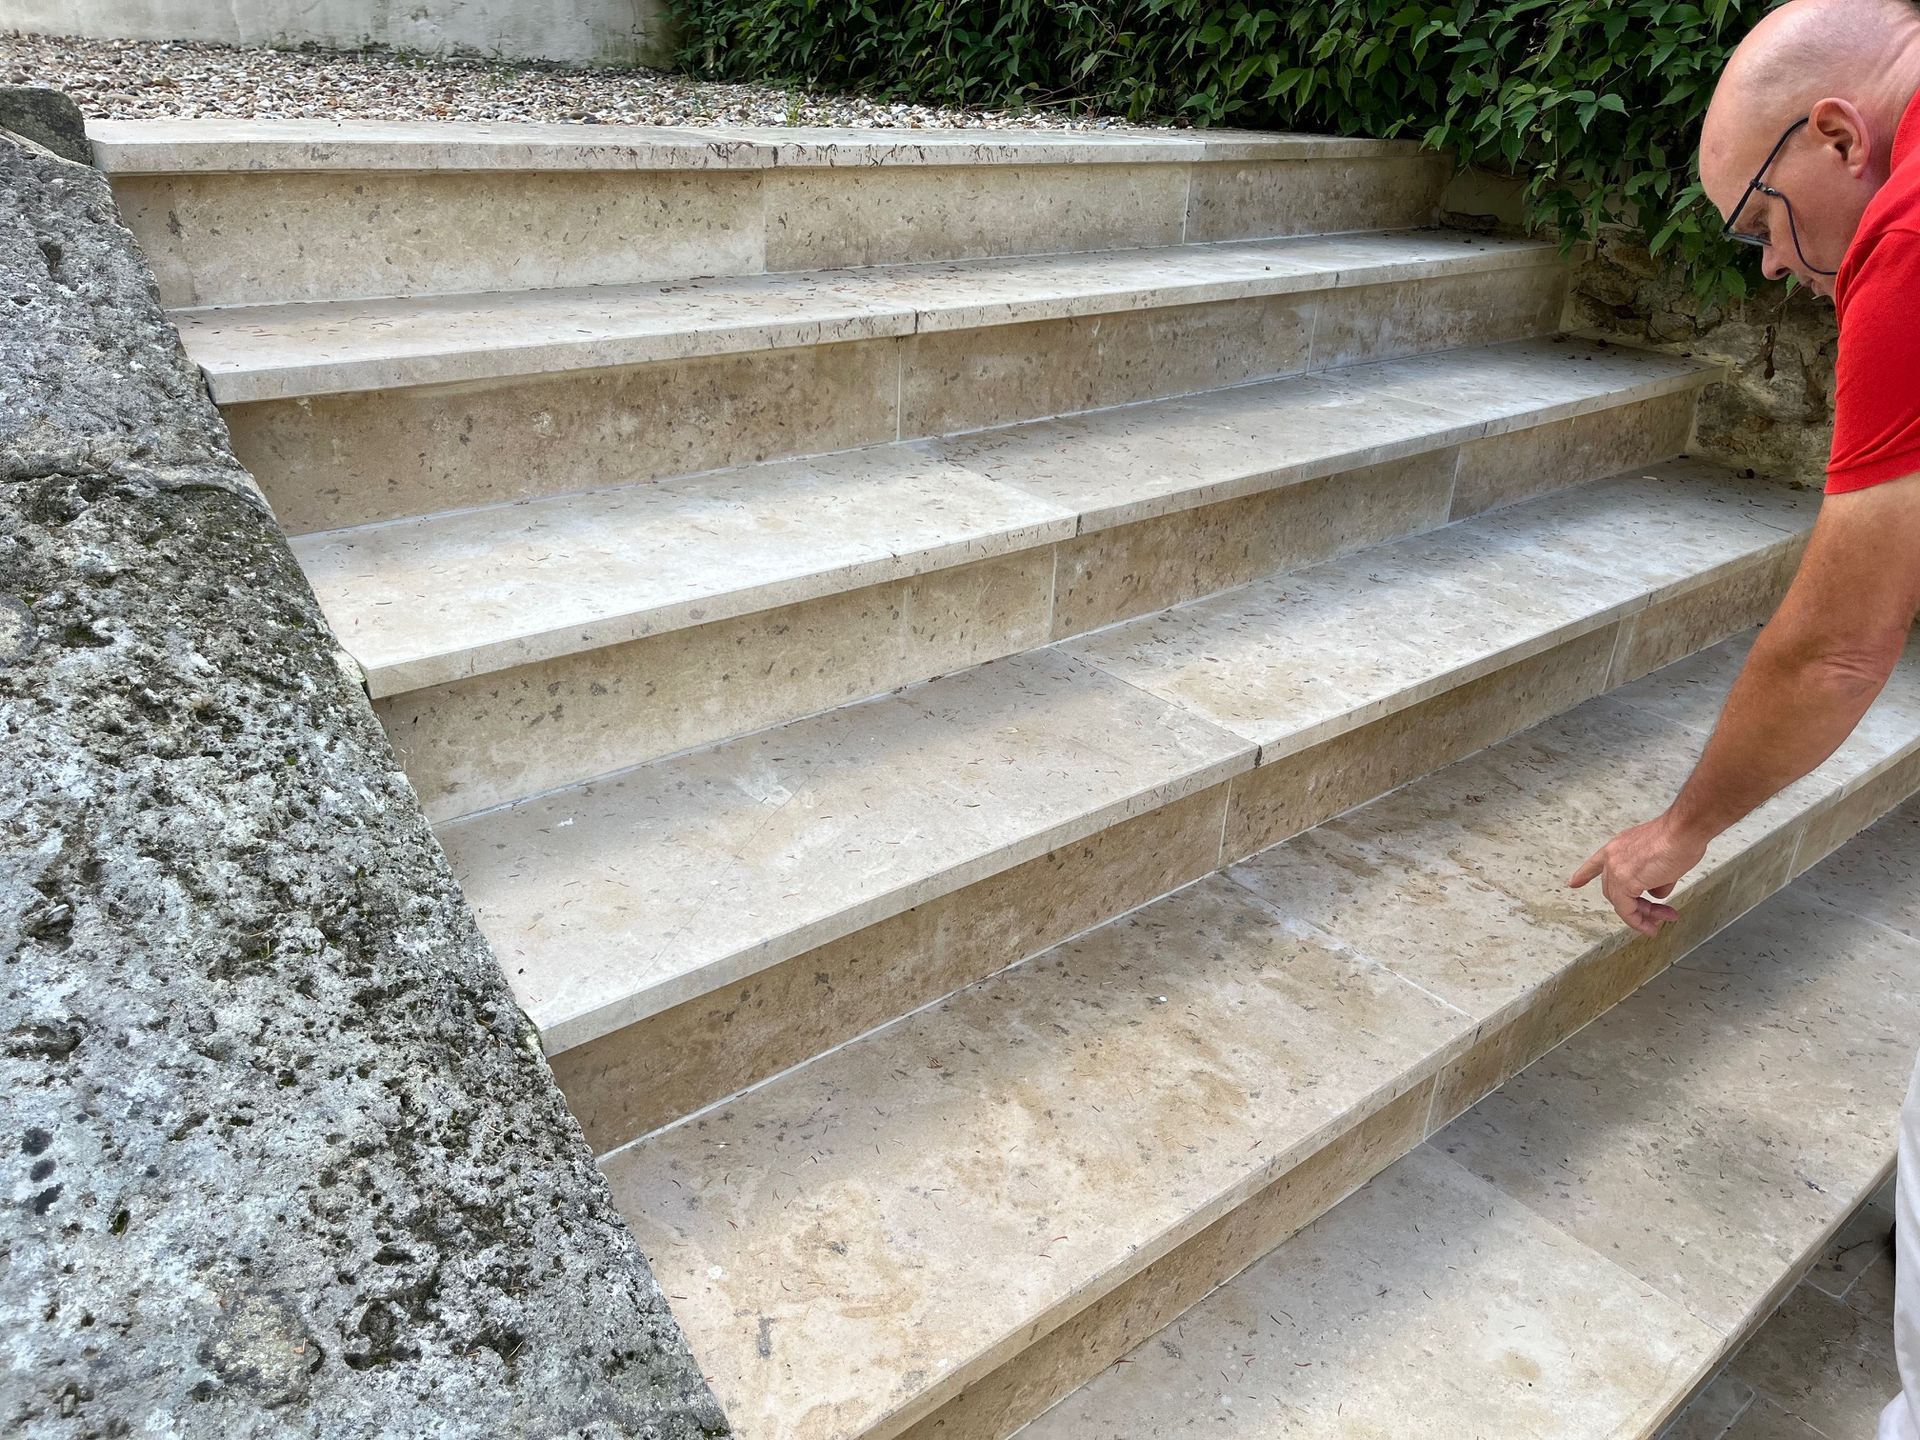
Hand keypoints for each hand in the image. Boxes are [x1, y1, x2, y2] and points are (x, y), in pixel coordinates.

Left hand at [1569, 811, 1710, 936]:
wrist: (1683, 831)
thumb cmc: (1679, 837)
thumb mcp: (1661, 858)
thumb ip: (1654, 876)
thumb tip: (1656, 892)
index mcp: (1618, 846)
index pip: (1595, 863)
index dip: (1584, 875)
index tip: (1573, 883)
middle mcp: (1612, 857)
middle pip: (1614, 889)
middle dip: (1636, 905)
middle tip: (1655, 914)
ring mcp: (1616, 869)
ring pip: (1621, 901)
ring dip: (1642, 914)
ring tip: (1659, 922)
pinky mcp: (1625, 882)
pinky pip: (1627, 909)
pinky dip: (1638, 921)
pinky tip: (1651, 926)